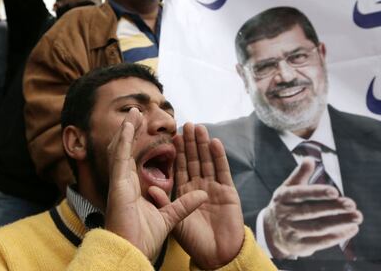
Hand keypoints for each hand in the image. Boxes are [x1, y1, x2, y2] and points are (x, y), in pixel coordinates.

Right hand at [104, 109, 207, 261]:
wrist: (131, 252)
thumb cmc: (144, 239)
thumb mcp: (171, 218)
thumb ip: (185, 204)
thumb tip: (203, 194)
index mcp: (136, 188)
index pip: (142, 159)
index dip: (148, 144)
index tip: (159, 131)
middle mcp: (126, 181)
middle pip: (130, 149)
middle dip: (135, 130)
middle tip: (138, 113)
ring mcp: (120, 181)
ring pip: (122, 148)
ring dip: (128, 129)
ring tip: (134, 112)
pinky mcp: (117, 184)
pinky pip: (120, 156)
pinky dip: (124, 139)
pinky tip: (129, 124)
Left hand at [169, 123, 244, 268]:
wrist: (217, 255)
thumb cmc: (194, 241)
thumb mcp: (174, 222)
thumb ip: (165, 204)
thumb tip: (151, 188)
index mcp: (184, 193)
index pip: (180, 167)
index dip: (177, 152)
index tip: (173, 135)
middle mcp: (199, 187)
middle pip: (194, 160)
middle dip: (190, 142)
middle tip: (186, 124)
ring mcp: (214, 188)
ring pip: (207, 161)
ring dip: (203, 144)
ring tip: (199, 127)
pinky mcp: (228, 192)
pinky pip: (222, 171)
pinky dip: (219, 157)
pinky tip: (214, 142)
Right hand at [263, 158, 362, 258]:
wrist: (271, 231)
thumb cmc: (286, 205)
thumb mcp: (288, 188)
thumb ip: (300, 175)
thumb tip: (309, 159)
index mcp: (282, 197)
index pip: (300, 194)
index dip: (317, 193)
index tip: (334, 191)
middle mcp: (285, 214)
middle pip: (310, 211)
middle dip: (332, 208)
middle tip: (351, 204)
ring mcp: (291, 231)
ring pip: (318, 227)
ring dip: (339, 223)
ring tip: (357, 217)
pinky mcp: (299, 245)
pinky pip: (320, 241)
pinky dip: (337, 236)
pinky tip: (351, 229)